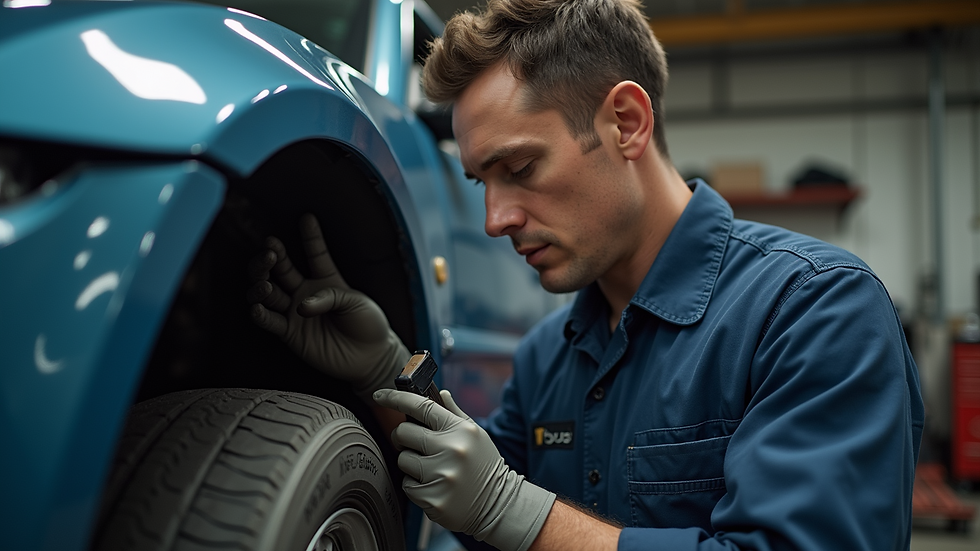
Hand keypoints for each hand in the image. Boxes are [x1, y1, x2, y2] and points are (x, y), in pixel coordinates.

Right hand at [247, 213, 409, 397]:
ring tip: (265, 283)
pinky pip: (269, 321)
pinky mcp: (290, 333)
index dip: (311, 235)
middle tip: (270, 250)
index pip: (315, 252)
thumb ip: (329, 297)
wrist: (371, 357)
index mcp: (327, 279)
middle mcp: (306, 292)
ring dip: (261, 284)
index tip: (307, 218)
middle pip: (280, 269)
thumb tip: (300, 306)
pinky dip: (260, 314)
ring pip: (268, 293)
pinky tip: (257, 306)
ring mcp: (295, 312)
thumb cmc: (368, 324)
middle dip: (271, 257)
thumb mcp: (355, 302)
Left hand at [373, 388, 555, 550]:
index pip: (420, 406)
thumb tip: (440, 393)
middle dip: (403, 436)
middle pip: (403, 432)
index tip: (380, 395)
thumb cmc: (484, 466)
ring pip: (403, 460)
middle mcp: (450, 450)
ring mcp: (441, 475)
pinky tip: (433, 486)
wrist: (498, 504)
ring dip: (410, 463)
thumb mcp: (475, 435)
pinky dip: (415, 485)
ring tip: (431, 468)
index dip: (396, 398)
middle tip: (413, 443)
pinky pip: (407, 485)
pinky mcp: (433, 498)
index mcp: (459, 430)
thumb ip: (454, 413)